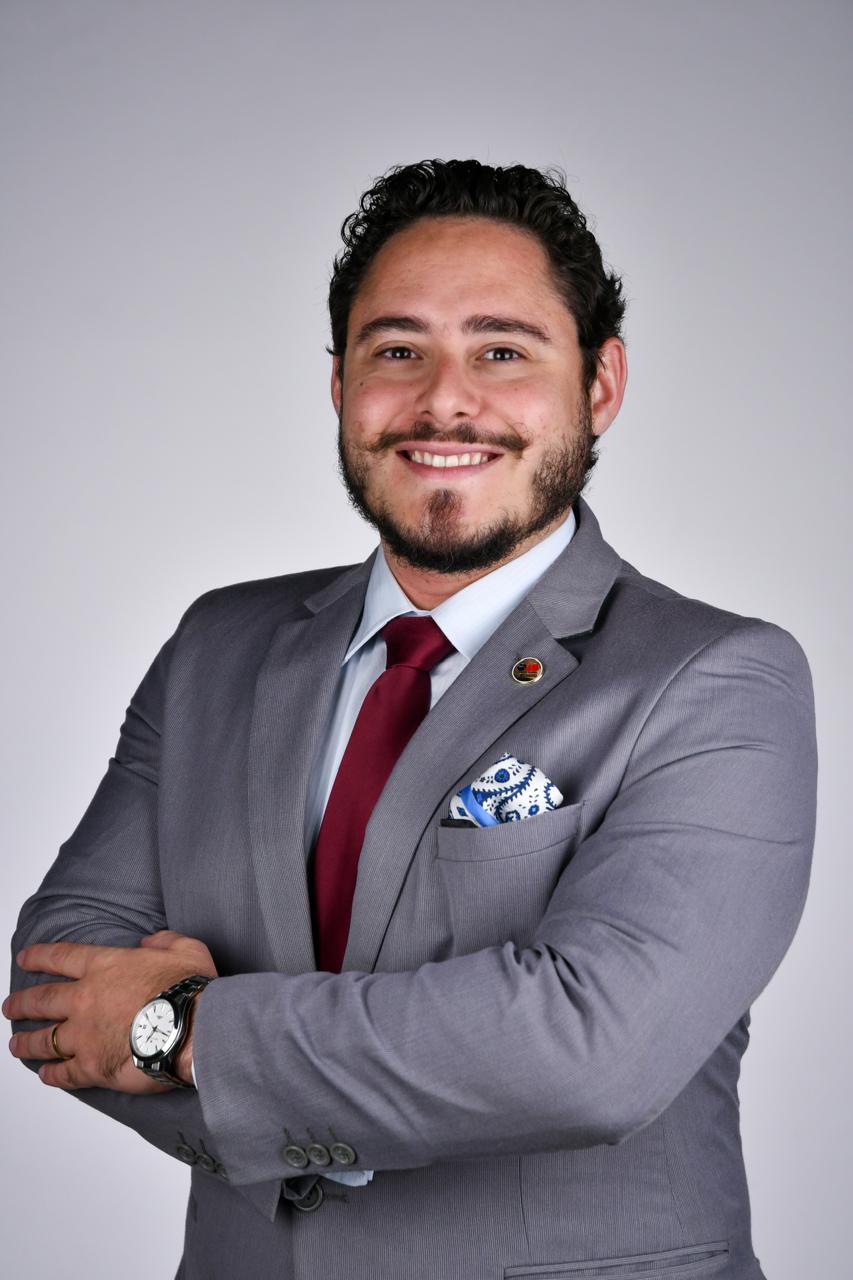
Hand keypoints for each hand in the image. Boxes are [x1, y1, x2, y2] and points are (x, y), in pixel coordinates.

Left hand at [3, 930, 216, 1092]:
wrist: (193, 1029)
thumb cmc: (190, 990)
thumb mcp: (184, 948)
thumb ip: (163, 941)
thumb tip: (150, 941)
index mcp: (105, 966)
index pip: (62, 957)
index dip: (39, 957)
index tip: (25, 958)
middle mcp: (86, 999)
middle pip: (41, 1000)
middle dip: (21, 1003)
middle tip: (10, 1006)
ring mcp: (85, 1035)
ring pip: (44, 1039)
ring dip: (26, 1041)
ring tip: (16, 1044)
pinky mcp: (91, 1067)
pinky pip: (63, 1073)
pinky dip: (51, 1075)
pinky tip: (45, 1075)